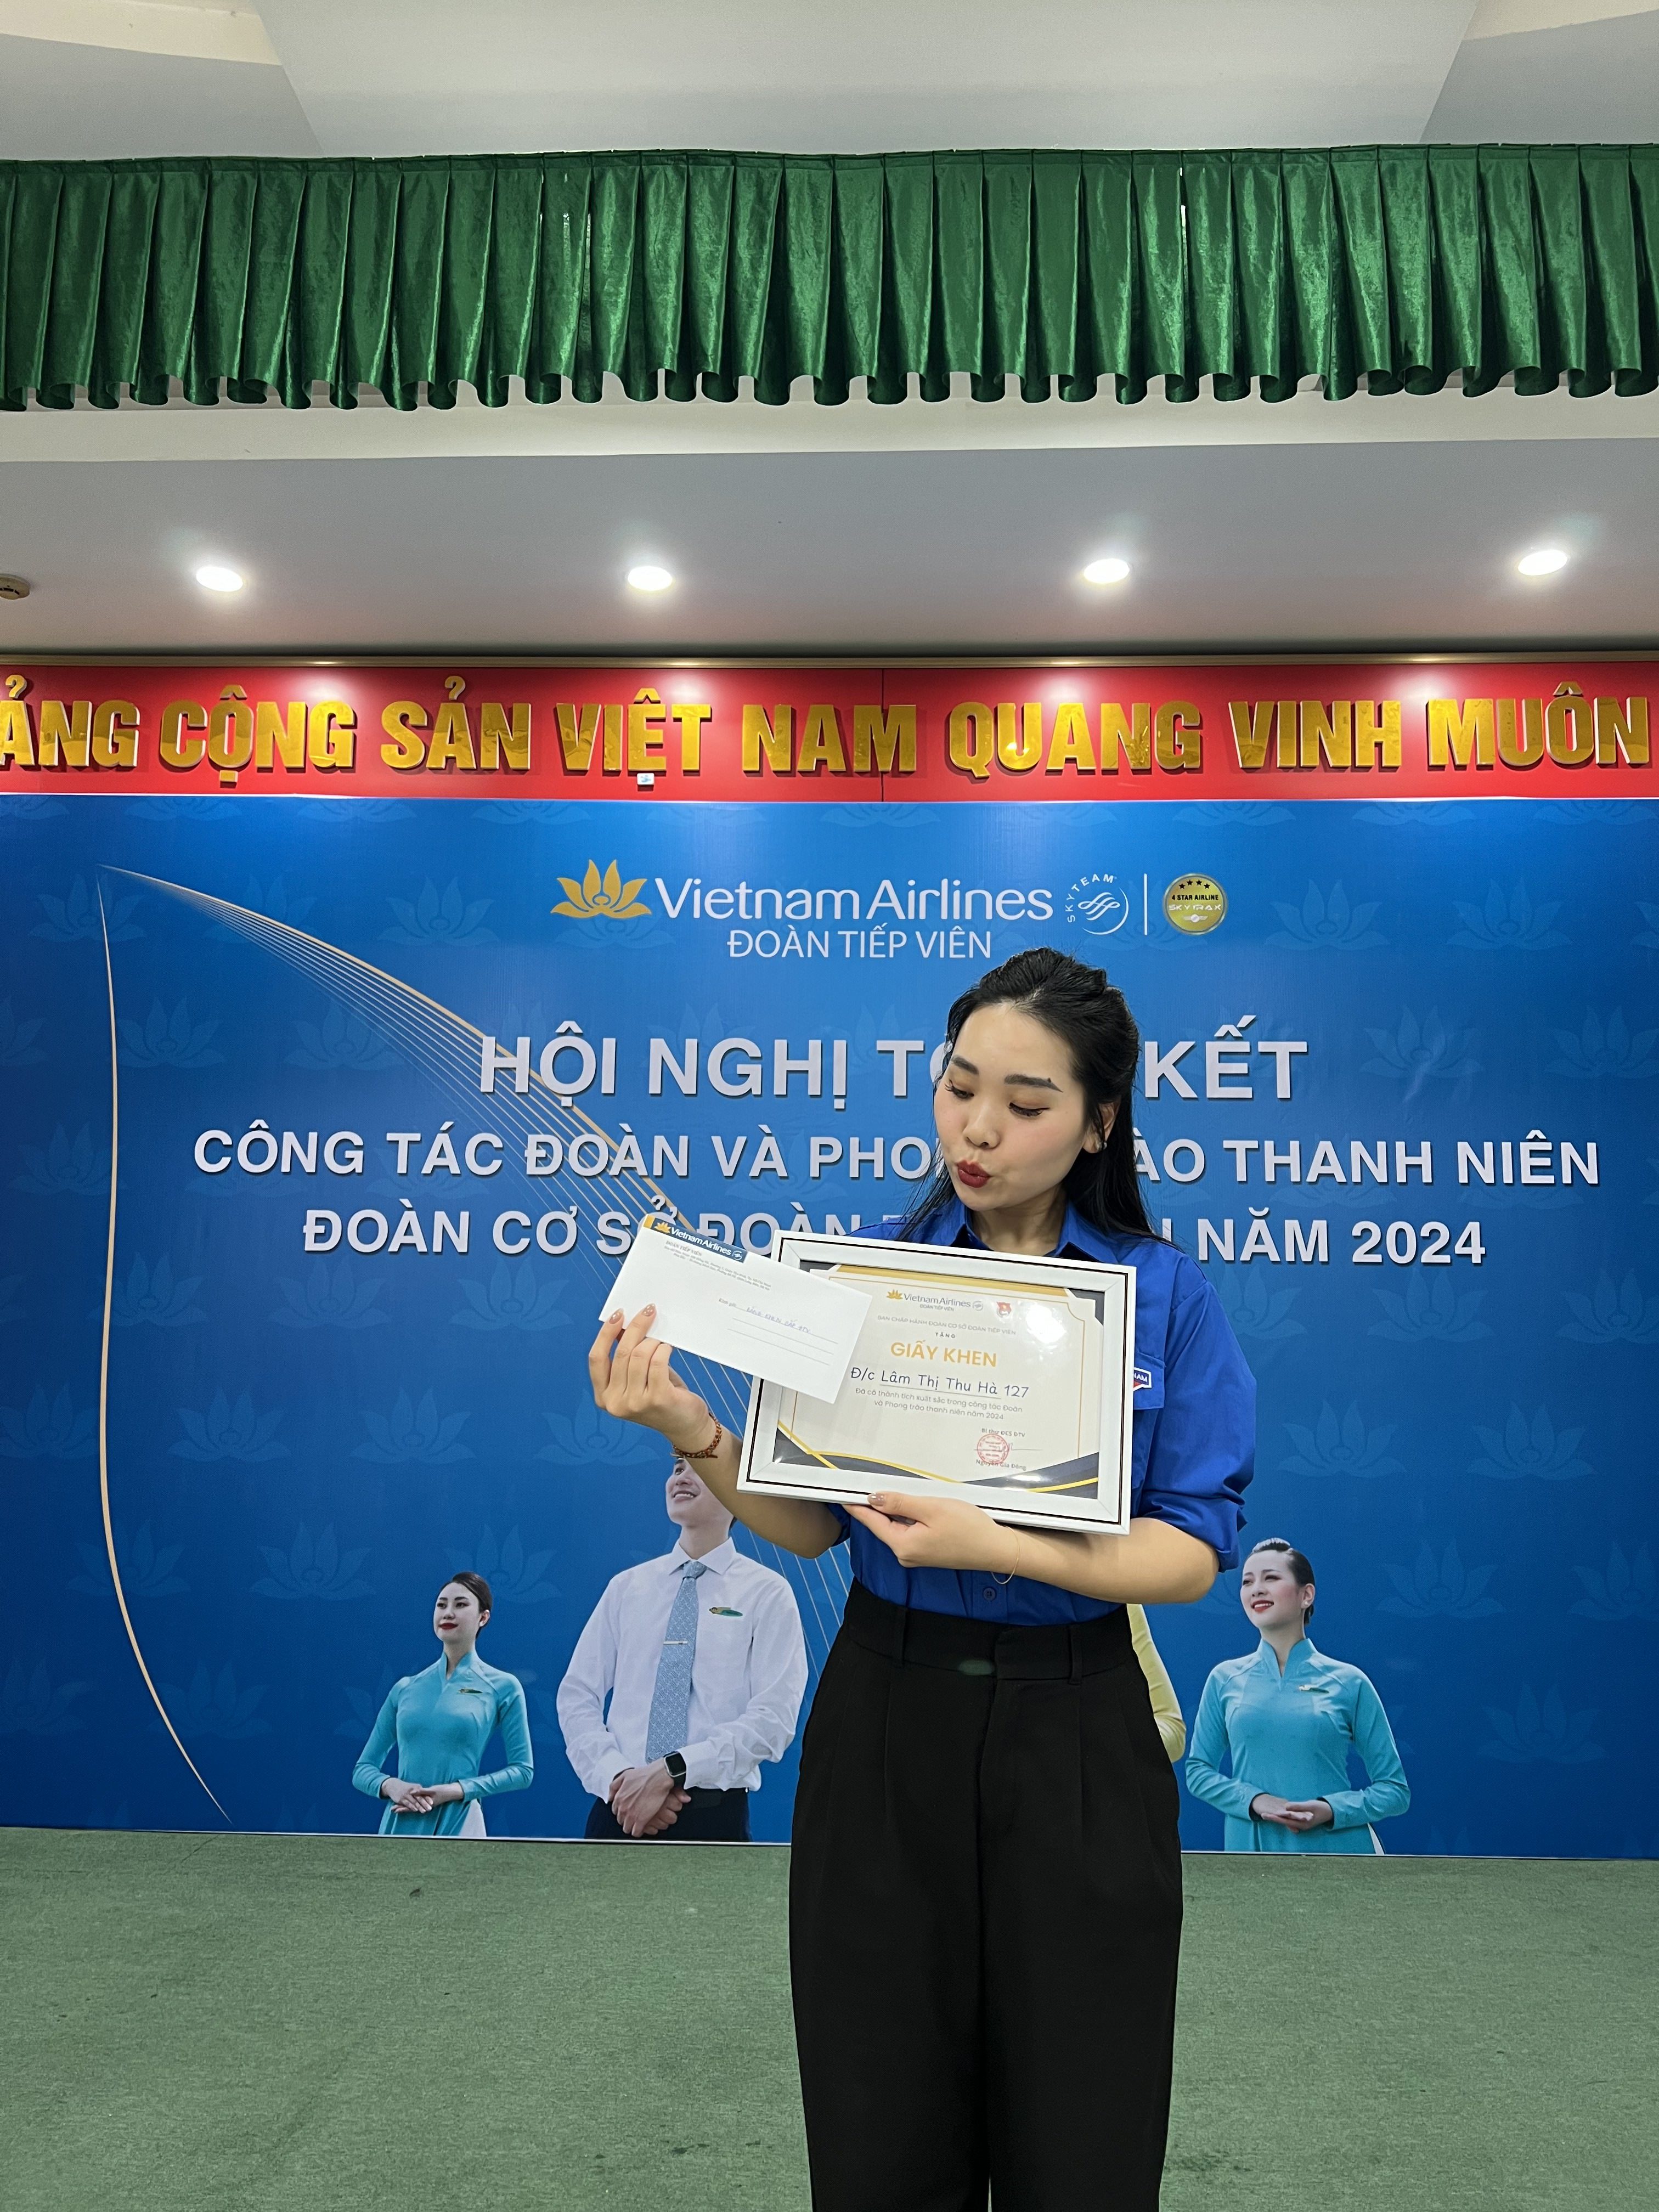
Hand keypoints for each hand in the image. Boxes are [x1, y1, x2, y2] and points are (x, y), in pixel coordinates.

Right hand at [383, 1777, 437, 1814]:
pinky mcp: (401, 1798)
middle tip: (430, 1809)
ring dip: (419, 1807)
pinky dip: (412, 1807)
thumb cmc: (405, 1787)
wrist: (393, 1785)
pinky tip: (415, 1810)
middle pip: (420, 1798)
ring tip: (424, 1811)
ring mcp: (406, 1795)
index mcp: (416, 1787)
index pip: (423, 1794)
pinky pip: (408, 1803)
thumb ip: (419, 1791)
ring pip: (414, 1802)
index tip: (432, 1803)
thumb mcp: (413, 1787)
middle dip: (425, 1804)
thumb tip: (427, 1795)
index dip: (428, 1799)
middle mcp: (412, 1790)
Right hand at [589, 1306, 717, 1455]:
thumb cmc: (660, 1395)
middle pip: (621, 1353)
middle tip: (649, 1311)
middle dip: (636, 1327)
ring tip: (661, 1339)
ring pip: (639, 1355)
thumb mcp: (636, 1378)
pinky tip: (668, 1348)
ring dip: (653, 1341)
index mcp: (604, 1397)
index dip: (605, 1334)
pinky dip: (663, 1349)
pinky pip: (657, 1362)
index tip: (618, 1314)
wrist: (685, 1425)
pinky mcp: (658, 1399)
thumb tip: (624, 1323)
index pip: (596, 1359)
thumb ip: (626, 1357)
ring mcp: (636, 1403)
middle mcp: (615, 1403)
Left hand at [608, 1761, 690, 1837]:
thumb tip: (609, 1797)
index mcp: (619, 1798)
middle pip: (620, 1820)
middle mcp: (623, 1808)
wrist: (658, 1778)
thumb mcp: (625, 1775)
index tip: (627, 1810)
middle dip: (626, 1819)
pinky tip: (642, 1828)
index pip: (615, 1811)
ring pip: (627, 1828)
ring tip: (637, 1823)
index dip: (621, 1811)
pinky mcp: (641, 1821)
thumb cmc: (644, 1775)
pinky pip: (635, 1833)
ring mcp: (631, 1815)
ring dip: (631, 1827)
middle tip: (633, 1816)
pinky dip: (638, 1832)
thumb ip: (614, 1786)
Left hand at [847, 1490, 1019, 1574]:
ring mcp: (916, 1555)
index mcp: (902, 1545)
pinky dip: (912, 1517)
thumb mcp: (931, 1508)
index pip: (871, 1521)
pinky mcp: (926, 1552)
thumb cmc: (968, 1528)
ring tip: (910, 1494)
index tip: (841, 1493)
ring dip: (900, 1509)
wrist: (995, 1548)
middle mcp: (905, 1554)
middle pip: (884, 1523)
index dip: (857, 1504)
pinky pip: (910, 1530)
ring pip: (898, 1526)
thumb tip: (873, 1498)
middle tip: (876, 1481)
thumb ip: (899, 1503)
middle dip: (881, 1504)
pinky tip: (922, 1507)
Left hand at [1250, 1794, 1333, 1829]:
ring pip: (1286, 1821)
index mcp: (1301, 1823)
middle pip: (1283, 1822)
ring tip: (1266, 1815)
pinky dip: (1283, 1817)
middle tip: (1262, 1815)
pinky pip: (1290, 1820)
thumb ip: (1298, 1806)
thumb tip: (1285, 1806)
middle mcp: (1299, 1825)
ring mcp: (1300, 1824)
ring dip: (1277, 1818)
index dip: (1274, 1817)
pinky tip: (1278, 1815)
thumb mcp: (1309, 1805)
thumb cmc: (1321, 1808)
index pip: (1284, 1820)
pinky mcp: (1301, 1821)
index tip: (1265, 1815)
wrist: (1330, 1812)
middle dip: (1273, 1818)